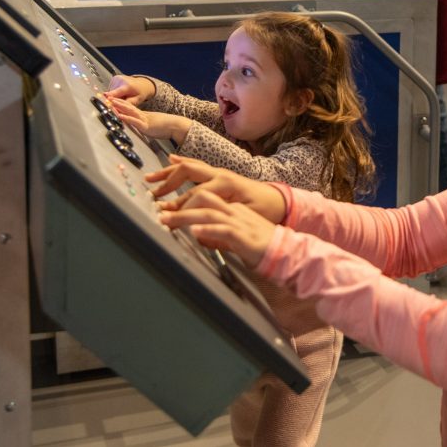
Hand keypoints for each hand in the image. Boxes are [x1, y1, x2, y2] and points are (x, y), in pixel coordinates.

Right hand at [104, 74, 155, 104]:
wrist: (142, 83)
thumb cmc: (140, 93)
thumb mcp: (137, 100)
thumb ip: (127, 104)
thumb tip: (117, 108)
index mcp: (127, 86)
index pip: (116, 92)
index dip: (109, 97)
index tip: (105, 101)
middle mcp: (120, 80)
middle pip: (113, 94)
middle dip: (115, 100)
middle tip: (122, 103)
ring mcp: (116, 78)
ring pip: (111, 92)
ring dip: (115, 97)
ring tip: (123, 96)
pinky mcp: (114, 79)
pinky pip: (111, 90)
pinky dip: (115, 93)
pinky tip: (121, 93)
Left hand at [110, 98, 191, 141]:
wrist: (176, 126)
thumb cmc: (166, 127)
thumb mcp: (153, 125)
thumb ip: (146, 125)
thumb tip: (142, 127)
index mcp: (144, 116)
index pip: (130, 108)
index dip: (121, 103)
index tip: (113, 100)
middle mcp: (143, 116)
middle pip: (128, 107)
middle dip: (117, 102)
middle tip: (107, 97)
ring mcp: (144, 120)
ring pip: (130, 112)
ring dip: (120, 107)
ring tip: (111, 103)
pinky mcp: (146, 126)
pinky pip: (135, 122)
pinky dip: (126, 118)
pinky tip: (119, 116)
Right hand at [145, 154, 286, 221]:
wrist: (276, 200)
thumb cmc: (264, 210)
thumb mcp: (245, 219)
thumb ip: (222, 223)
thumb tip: (199, 231)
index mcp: (227, 184)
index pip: (197, 195)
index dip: (181, 207)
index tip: (167, 218)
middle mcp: (220, 174)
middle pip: (188, 174)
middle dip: (169, 184)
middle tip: (154, 197)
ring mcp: (218, 172)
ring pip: (189, 167)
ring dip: (169, 173)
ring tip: (151, 179)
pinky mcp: (217, 174)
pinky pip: (195, 166)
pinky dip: (180, 164)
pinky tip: (169, 161)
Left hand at [160, 190, 276, 266]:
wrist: (286, 251)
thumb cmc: (261, 245)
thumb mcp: (236, 235)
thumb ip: (217, 233)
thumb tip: (198, 236)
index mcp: (233, 208)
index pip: (205, 196)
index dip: (183, 199)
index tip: (166, 207)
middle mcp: (234, 211)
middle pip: (203, 197)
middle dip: (179, 204)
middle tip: (160, 213)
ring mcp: (239, 222)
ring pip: (208, 212)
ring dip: (184, 216)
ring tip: (166, 221)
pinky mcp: (243, 236)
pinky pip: (223, 230)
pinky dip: (207, 230)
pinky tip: (194, 232)